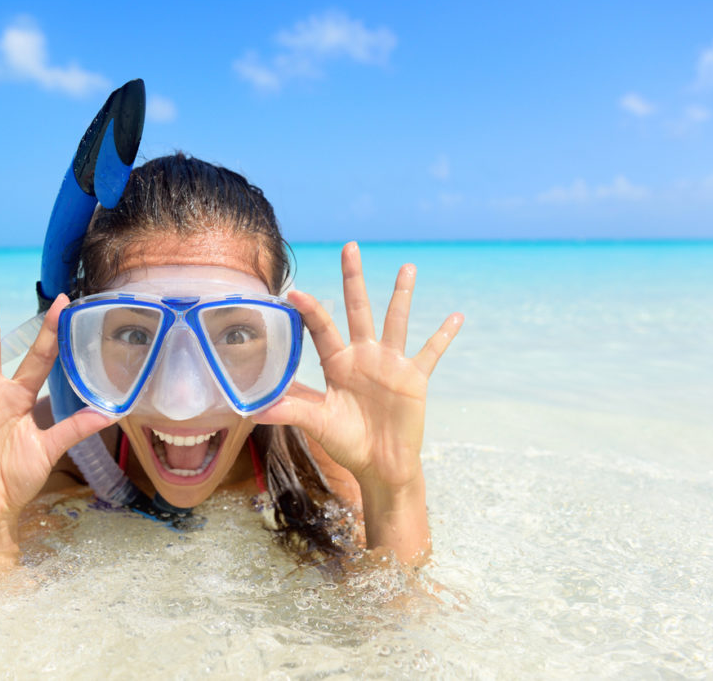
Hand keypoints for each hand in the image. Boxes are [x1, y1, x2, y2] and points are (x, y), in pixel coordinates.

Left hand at [254, 242, 462, 559]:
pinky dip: (444, 335)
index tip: (293, 292)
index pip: (321, 328)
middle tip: (349, 247)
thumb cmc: (347, 442)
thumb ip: (292, 411)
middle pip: (357, 309)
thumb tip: (255, 410)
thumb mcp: (317, 423)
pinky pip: (431, 352)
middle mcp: (363, 356)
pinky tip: (457, 316)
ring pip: (396, 321)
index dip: (309, 310)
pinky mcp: (413, 377)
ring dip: (401, 295)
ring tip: (407, 268)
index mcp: (337, 363)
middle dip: (353, 279)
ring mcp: (390, 363)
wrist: (380, 465)